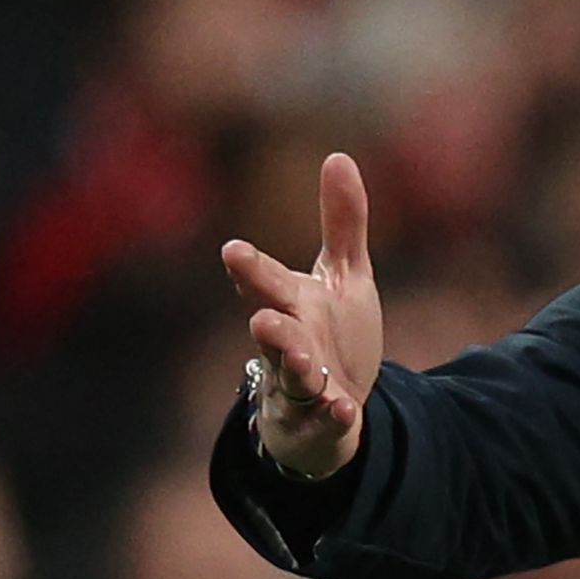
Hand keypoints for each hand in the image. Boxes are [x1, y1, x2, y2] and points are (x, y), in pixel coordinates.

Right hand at [222, 153, 385, 478]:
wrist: (332, 407)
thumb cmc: (331, 334)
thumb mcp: (345, 277)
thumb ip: (342, 223)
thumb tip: (338, 156)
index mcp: (292, 302)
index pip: (267, 282)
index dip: (252, 270)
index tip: (233, 252)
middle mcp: (288, 342)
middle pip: (273, 329)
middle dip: (268, 322)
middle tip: (262, 316)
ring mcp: (299, 385)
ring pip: (292, 377)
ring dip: (295, 366)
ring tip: (305, 358)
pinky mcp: (317, 422)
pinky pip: (324, 421)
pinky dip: (332, 417)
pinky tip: (344, 410)